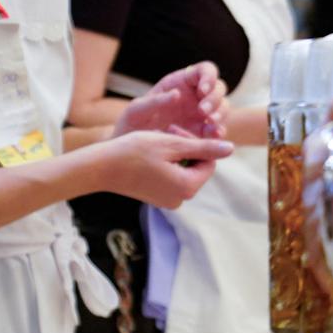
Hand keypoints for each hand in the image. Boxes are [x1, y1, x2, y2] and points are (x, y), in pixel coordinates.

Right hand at [93, 131, 232, 208]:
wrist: (101, 167)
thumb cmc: (135, 152)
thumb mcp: (173, 144)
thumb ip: (204, 147)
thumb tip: (231, 149)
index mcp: (187, 187)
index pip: (209, 161)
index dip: (196, 142)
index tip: (175, 131)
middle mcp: (180, 199)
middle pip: (197, 167)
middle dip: (187, 147)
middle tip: (166, 132)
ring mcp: (168, 201)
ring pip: (185, 170)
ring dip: (176, 153)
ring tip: (158, 141)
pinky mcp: (157, 198)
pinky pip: (172, 178)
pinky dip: (167, 164)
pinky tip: (151, 154)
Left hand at [114, 61, 228, 139]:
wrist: (131, 149)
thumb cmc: (132, 124)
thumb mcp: (136, 110)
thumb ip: (154, 101)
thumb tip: (177, 94)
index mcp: (181, 82)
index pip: (205, 70)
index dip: (209, 77)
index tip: (202, 90)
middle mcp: (195, 95)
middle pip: (219, 88)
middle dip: (215, 99)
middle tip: (203, 112)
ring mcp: (202, 113)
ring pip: (223, 107)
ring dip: (220, 114)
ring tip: (210, 125)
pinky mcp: (203, 131)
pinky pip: (218, 129)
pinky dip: (219, 132)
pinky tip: (213, 137)